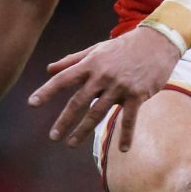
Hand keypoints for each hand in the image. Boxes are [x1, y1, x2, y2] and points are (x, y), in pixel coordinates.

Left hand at [29, 26, 180, 150]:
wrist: (158, 42)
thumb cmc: (124, 46)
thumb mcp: (96, 49)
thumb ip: (72, 60)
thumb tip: (49, 69)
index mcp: (91, 64)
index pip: (64, 79)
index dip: (47, 91)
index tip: (32, 103)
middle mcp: (103, 76)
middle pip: (79, 101)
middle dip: (65, 120)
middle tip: (53, 136)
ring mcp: (121, 87)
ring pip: (99, 112)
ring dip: (84, 130)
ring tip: (71, 143)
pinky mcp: (138, 95)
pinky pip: (129, 118)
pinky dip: (126, 134)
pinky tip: (123, 149)